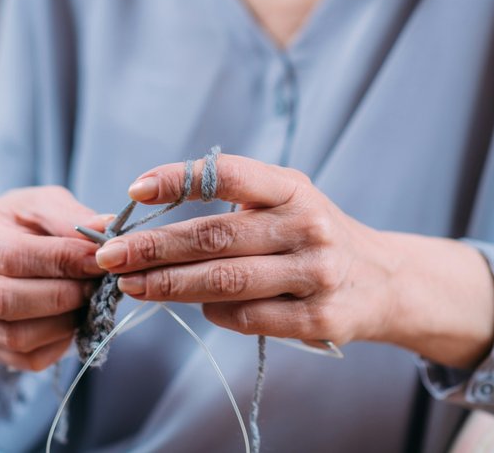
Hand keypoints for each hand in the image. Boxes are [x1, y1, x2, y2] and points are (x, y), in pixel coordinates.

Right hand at [0, 186, 109, 370]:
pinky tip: (75, 320)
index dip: (60, 261)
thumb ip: (71, 217)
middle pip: (5, 301)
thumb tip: (104, 230)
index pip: (12, 256)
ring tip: (89, 301)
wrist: (5, 240)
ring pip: (13, 336)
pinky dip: (56, 344)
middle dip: (61, 295)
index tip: (99, 259)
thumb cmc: (25, 219)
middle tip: (97, 284)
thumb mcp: (45, 204)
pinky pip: (22, 358)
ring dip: (61, 323)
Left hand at [96, 155, 392, 348]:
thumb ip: (231, 202)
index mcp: (292, 187)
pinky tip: (193, 305)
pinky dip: (213, 311)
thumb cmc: (310, 231)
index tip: (135, 190)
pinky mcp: (319, 318)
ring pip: (225, 280)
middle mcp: (306, 225)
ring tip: (131, 284)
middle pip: (215, 236)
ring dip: (170, 284)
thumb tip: (149, 216)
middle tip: (110, 253)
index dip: (178, 179)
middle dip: (154, 246)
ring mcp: (315, 273)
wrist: (382, 278)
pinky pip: (249, 317)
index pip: (227, 175)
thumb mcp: (284, 198)